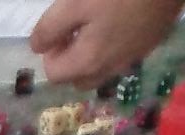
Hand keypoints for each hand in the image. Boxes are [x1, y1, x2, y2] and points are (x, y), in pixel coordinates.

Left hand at [29, 0, 182, 78]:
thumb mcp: (75, 2)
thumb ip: (51, 27)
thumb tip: (37, 47)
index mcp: (88, 62)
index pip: (53, 73)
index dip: (49, 49)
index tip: (58, 24)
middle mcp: (109, 70)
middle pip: (77, 78)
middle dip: (68, 57)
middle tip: (73, 25)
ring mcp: (131, 59)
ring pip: (99, 69)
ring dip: (89, 54)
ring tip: (93, 23)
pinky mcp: (147, 45)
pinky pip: (119, 56)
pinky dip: (110, 45)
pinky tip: (116, 20)